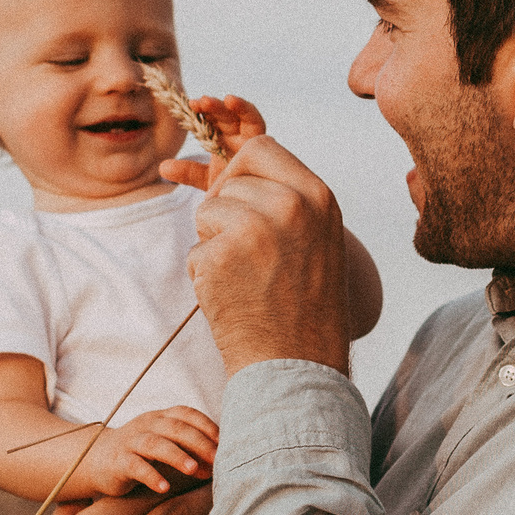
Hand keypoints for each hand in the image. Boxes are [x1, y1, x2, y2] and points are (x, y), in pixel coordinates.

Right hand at [79, 406, 218, 497]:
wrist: (98, 460)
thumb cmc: (142, 454)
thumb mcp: (166, 445)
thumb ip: (191, 449)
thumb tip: (222, 462)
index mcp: (162, 417)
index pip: (187, 414)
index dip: (206, 425)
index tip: (225, 442)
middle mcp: (147, 425)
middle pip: (175, 428)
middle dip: (198, 443)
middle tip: (217, 460)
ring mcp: (131, 442)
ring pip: (155, 444)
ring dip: (176, 455)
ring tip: (193, 469)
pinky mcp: (118, 461)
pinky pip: (135, 466)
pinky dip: (150, 475)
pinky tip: (164, 487)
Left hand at [169, 134, 349, 375]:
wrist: (298, 367)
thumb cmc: (307, 308)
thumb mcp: (319, 239)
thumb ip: (289, 200)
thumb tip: (239, 170)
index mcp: (317, 196)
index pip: (261, 147)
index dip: (241, 172)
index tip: (243, 201)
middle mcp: (289, 205)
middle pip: (229, 180)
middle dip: (226, 212)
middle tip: (249, 256)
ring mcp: (253, 229)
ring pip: (206, 212)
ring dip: (213, 244)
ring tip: (245, 278)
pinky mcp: (220, 257)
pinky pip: (195, 251)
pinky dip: (205, 276)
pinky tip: (233, 298)